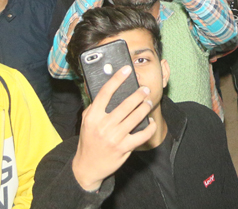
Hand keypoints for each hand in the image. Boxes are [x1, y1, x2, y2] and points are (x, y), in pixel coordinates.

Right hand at [70, 66, 154, 192]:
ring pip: (136, 117)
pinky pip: (142, 135)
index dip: (117, 79)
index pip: (106, 93)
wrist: (87, 167)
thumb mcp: (86, 122)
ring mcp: (115, 137)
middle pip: (126, 104)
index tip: (126, 69)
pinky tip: (150, 121)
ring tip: (148, 102)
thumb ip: (94, 107)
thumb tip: (107, 89)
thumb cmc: (88, 140)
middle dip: (139, 94)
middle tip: (144, 89)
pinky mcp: (124, 148)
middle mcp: (103, 126)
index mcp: (93, 117)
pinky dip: (150, 127)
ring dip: (145, 107)